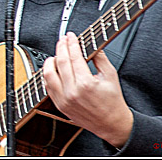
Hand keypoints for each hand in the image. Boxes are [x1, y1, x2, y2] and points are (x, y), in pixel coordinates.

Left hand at [43, 32, 133, 147]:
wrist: (112, 124)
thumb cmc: (113, 102)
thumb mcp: (111, 76)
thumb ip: (100, 58)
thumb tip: (92, 44)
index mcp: (86, 84)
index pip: (74, 57)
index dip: (72, 43)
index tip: (71, 36)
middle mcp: (72, 92)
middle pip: (60, 62)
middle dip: (61, 47)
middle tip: (63, 40)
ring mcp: (64, 100)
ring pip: (48, 74)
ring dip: (51, 61)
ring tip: (57, 55)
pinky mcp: (59, 105)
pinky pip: (48, 86)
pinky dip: (49, 75)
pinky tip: (53, 69)